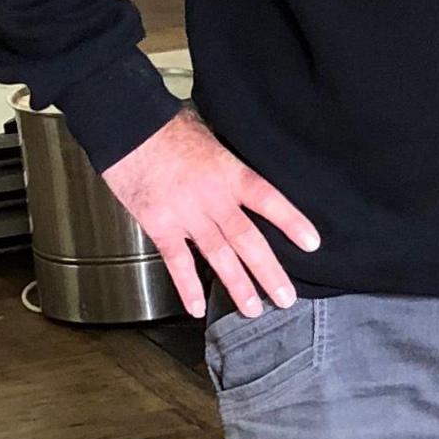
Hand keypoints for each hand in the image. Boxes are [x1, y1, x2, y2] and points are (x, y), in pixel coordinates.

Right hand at [98, 111, 322, 318]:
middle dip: (268, 271)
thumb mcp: (211, 138)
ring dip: (237, 285)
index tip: (312, 243)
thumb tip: (247, 180)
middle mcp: (211, 197)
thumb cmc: (168, 129)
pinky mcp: (159, 225)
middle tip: (286, 298)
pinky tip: (196, 308)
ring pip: (217, 255)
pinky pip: (176, 261)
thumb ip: (230, 165)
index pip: (267, 198)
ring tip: (252, 309)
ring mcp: (185, 214)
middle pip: (246, 238)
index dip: (290, 221)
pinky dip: (187, 286)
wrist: (126, 129)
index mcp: (228, 172)